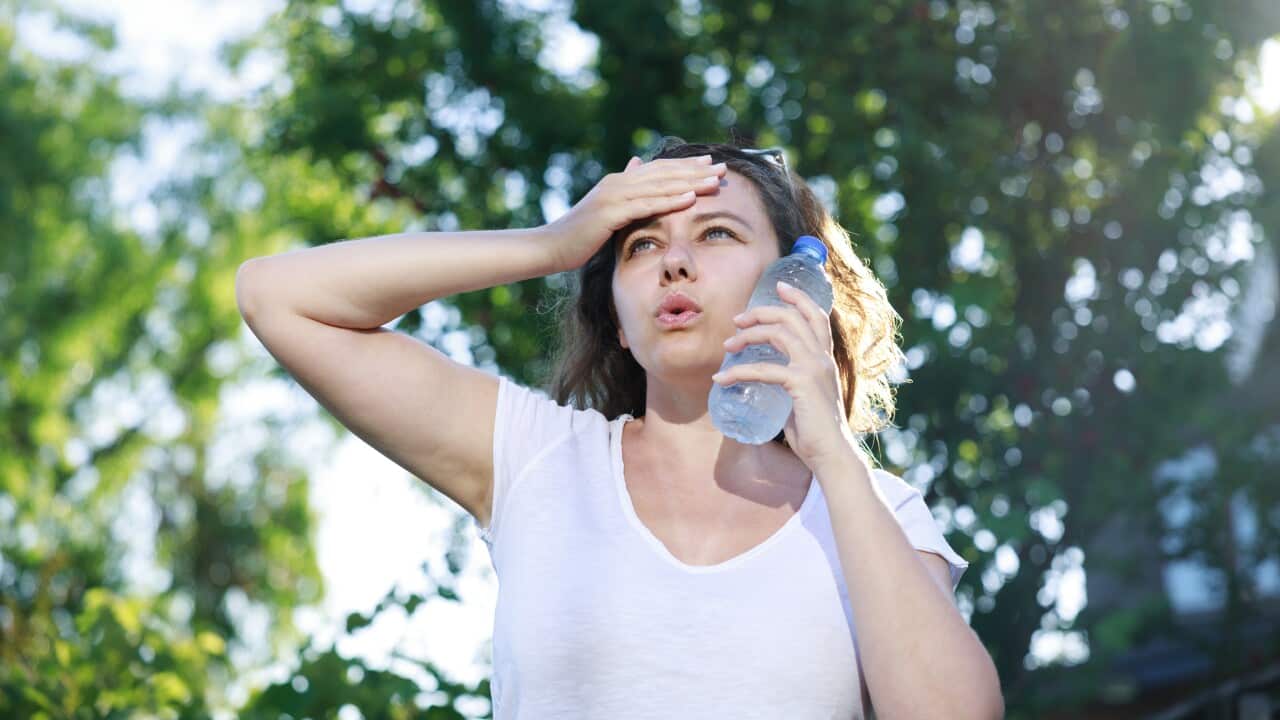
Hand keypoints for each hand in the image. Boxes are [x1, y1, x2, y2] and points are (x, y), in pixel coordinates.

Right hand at [541, 154, 726, 270]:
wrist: (549, 246)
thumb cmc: (578, 236)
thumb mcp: (605, 211)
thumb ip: (623, 192)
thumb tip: (636, 165)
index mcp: (619, 182)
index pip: (659, 170)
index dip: (685, 166)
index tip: (710, 164)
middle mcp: (618, 183)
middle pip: (664, 173)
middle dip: (695, 171)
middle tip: (722, 168)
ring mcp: (613, 196)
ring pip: (660, 186)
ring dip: (690, 182)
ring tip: (715, 181)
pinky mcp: (610, 213)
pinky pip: (646, 205)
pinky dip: (669, 200)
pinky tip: (690, 198)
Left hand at [713, 280, 854, 471]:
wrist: (832, 455)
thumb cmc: (816, 433)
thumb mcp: (803, 399)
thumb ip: (790, 384)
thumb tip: (764, 383)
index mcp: (825, 359)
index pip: (817, 316)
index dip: (798, 297)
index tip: (778, 286)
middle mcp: (822, 358)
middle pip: (792, 317)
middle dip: (762, 311)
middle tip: (737, 320)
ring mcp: (814, 368)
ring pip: (778, 333)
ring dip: (748, 335)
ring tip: (727, 346)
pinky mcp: (801, 383)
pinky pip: (764, 369)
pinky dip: (738, 372)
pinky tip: (720, 379)